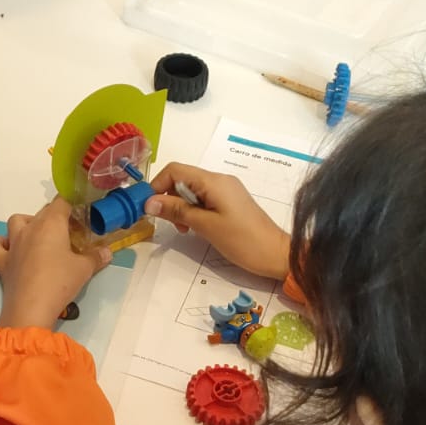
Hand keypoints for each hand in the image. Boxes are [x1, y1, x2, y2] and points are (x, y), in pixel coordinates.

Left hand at [0, 198, 110, 329]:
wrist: (32, 308)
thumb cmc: (61, 282)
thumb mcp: (84, 269)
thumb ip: (96, 257)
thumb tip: (108, 252)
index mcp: (51, 224)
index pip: (61, 202)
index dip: (71, 206)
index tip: (80, 218)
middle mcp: (29, 228)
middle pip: (42, 212)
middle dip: (55, 218)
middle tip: (67, 236)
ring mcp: (13, 244)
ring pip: (15, 221)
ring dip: (26, 224)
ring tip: (39, 238)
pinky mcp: (1, 261)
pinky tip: (9, 251)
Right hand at [146, 163, 291, 279]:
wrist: (275, 254)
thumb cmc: (241, 240)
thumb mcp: (205, 226)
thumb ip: (177, 211)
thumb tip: (149, 202)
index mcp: (213, 181)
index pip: (175, 170)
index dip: (158, 185)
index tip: (150, 208)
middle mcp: (219, 180)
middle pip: (183, 179)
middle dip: (169, 198)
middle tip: (171, 223)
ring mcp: (226, 190)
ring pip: (192, 190)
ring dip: (181, 207)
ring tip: (184, 229)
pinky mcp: (230, 202)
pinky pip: (204, 199)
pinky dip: (194, 210)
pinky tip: (195, 228)